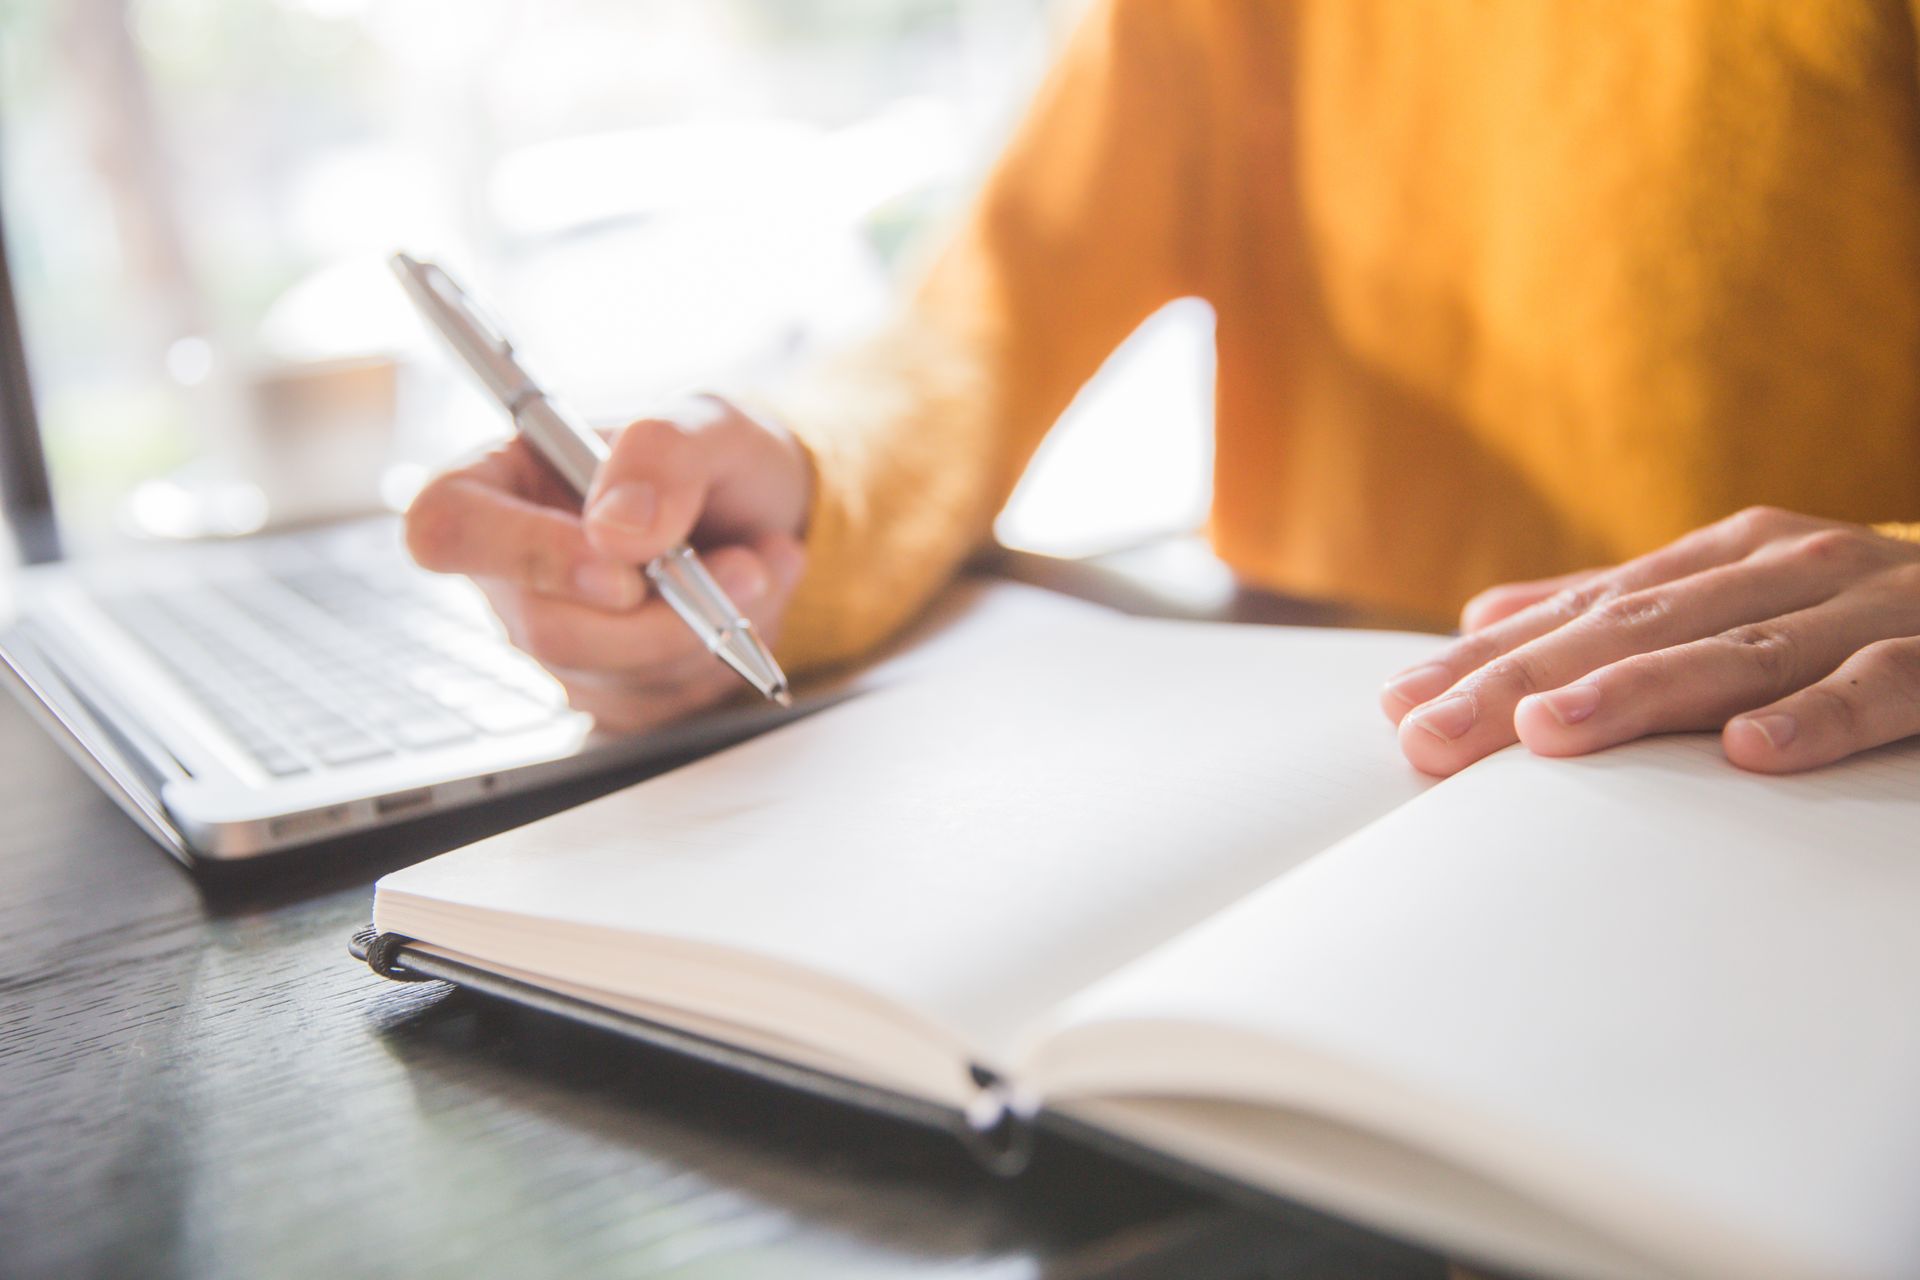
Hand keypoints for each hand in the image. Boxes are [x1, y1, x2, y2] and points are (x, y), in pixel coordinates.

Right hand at [405, 395, 812, 732]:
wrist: (764, 510)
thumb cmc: (714, 455)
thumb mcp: (707, 422)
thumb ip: (661, 454)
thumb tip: (617, 531)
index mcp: (500, 481)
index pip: (445, 528)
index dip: (526, 556)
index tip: (621, 570)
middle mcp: (512, 570)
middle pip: (546, 630)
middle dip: (663, 614)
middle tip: (744, 568)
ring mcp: (557, 635)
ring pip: (615, 676)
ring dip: (711, 630)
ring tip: (755, 566)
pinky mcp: (608, 687)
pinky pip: (660, 704)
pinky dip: (724, 659)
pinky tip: (742, 606)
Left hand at [1379, 507, 1919, 775]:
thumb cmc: (1863, 608)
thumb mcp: (1736, 592)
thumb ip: (1619, 606)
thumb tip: (1487, 614)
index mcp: (1723, 559)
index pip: (1582, 612)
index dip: (1490, 660)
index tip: (1401, 706)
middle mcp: (1781, 569)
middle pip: (1633, 630)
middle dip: (1525, 683)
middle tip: (1432, 733)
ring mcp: (1864, 608)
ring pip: (1737, 652)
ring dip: (1638, 692)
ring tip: (1549, 732)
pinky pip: (1882, 687)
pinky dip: (1819, 717)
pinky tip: (1749, 753)